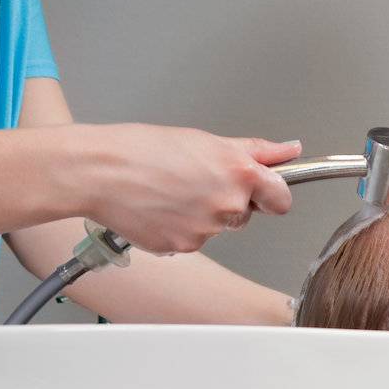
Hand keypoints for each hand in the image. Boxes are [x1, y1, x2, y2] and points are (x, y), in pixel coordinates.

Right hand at [78, 124, 298, 252]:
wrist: (97, 172)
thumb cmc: (142, 150)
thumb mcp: (205, 140)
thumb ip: (255, 150)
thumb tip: (290, 150)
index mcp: (239, 174)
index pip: (282, 199)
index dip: (271, 194)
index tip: (261, 190)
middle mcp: (228, 205)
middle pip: (246, 214)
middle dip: (229, 200)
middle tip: (194, 181)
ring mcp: (207, 230)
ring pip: (218, 228)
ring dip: (202, 214)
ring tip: (170, 191)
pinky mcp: (184, 247)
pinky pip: (193, 241)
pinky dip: (179, 228)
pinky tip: (159, 208)